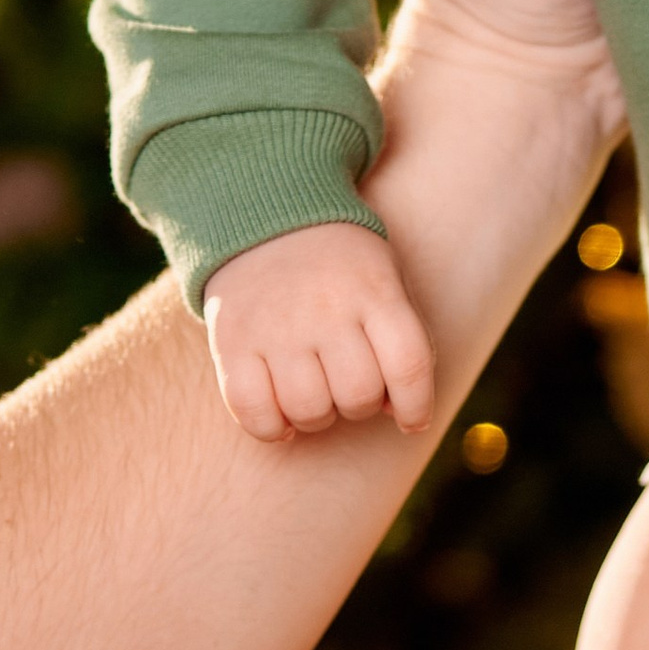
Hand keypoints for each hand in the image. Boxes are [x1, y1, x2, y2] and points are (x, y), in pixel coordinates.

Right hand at [205, 222, 435, 441]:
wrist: (264, 221)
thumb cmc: (339, 267)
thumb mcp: (385, 280)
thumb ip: (402, 340)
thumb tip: (397, 411)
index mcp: (374, 289)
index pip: (408, 364)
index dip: (417, 406)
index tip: (411, 421)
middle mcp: (325, 308)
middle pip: (358, 395)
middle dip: (360, 406)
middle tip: (347, 388)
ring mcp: (275, 326)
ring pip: (310, 410)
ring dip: (318, 417)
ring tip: (314, 395)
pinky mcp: (231, 341)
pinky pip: (254, 412)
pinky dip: (271, 428)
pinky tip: (280, 416)